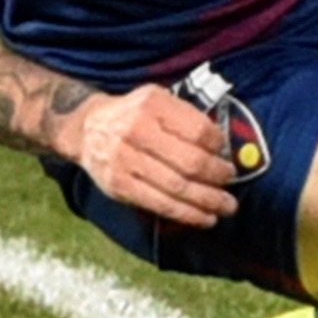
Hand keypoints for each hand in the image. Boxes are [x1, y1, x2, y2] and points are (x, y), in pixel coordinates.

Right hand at [62, 83, 240, 228]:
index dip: (218, 146)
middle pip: (189, 161)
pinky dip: (188, 214)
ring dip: (208, 201)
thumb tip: (222, 146)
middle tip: (230, 181)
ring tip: (226, 206)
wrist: (87, 129)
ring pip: (177, 187)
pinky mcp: (120, 186)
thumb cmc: (133, 114)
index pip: (197, 129)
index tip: (226, 154)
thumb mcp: (157, 99)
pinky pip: (161, 205)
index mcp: (152, 104)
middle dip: (217, 176)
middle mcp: (137, 130)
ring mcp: (126, 160)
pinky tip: (205, 218)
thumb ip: (186, 117)